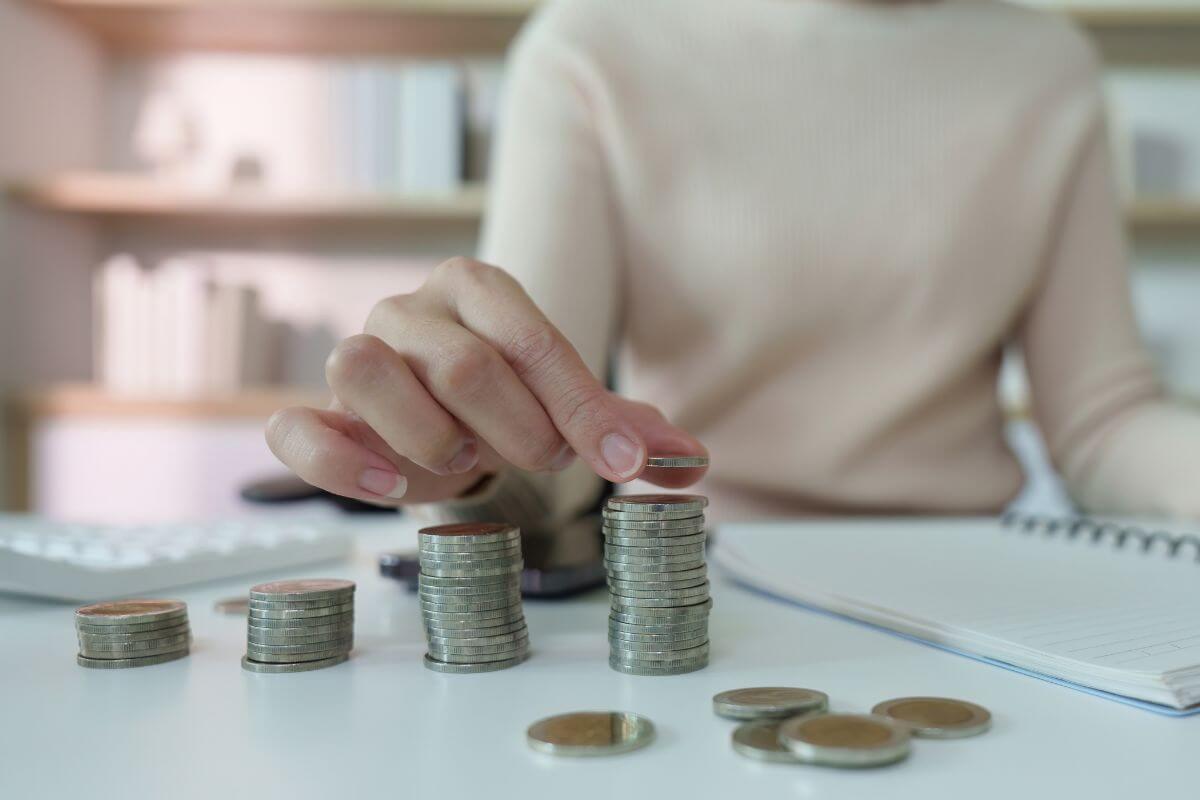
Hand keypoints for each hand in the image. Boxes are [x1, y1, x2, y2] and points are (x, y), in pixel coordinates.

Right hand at [265, 258, 706, 504]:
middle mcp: (409, 310)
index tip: (623, 467)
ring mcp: (355, 353)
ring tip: (466, 463)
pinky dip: (337, 462)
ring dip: (432, 439)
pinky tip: (387, 491)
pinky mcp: (318, 411)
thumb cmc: (508, 404)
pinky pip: (296, 426)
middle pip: (461, 364)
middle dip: (518, 431)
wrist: (437, 417)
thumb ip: (623, 429)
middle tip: (543, 462)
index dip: (582, 409)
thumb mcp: (567, 409)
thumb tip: (690, 462)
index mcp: (476, 287)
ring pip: (367, 372)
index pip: (532, 341)